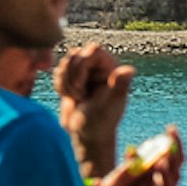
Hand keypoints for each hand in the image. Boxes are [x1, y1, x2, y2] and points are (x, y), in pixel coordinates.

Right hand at [56, 41, 136, 172]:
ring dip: (65, 83)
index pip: (92, 49)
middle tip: (81, 96)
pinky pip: (57, 71)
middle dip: (71, 77)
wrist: (87, 136)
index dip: (82, 66)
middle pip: (75, 54)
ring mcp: (84, 71)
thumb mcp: (110, 104)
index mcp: (112, 68)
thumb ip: (119, 86)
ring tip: (78, 98)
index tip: (82, 88)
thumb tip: (129, 70)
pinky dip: (59, 86)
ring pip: (64, 62)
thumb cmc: (101, 122)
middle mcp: (99, 66)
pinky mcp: (72, 78)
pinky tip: (71, 98)